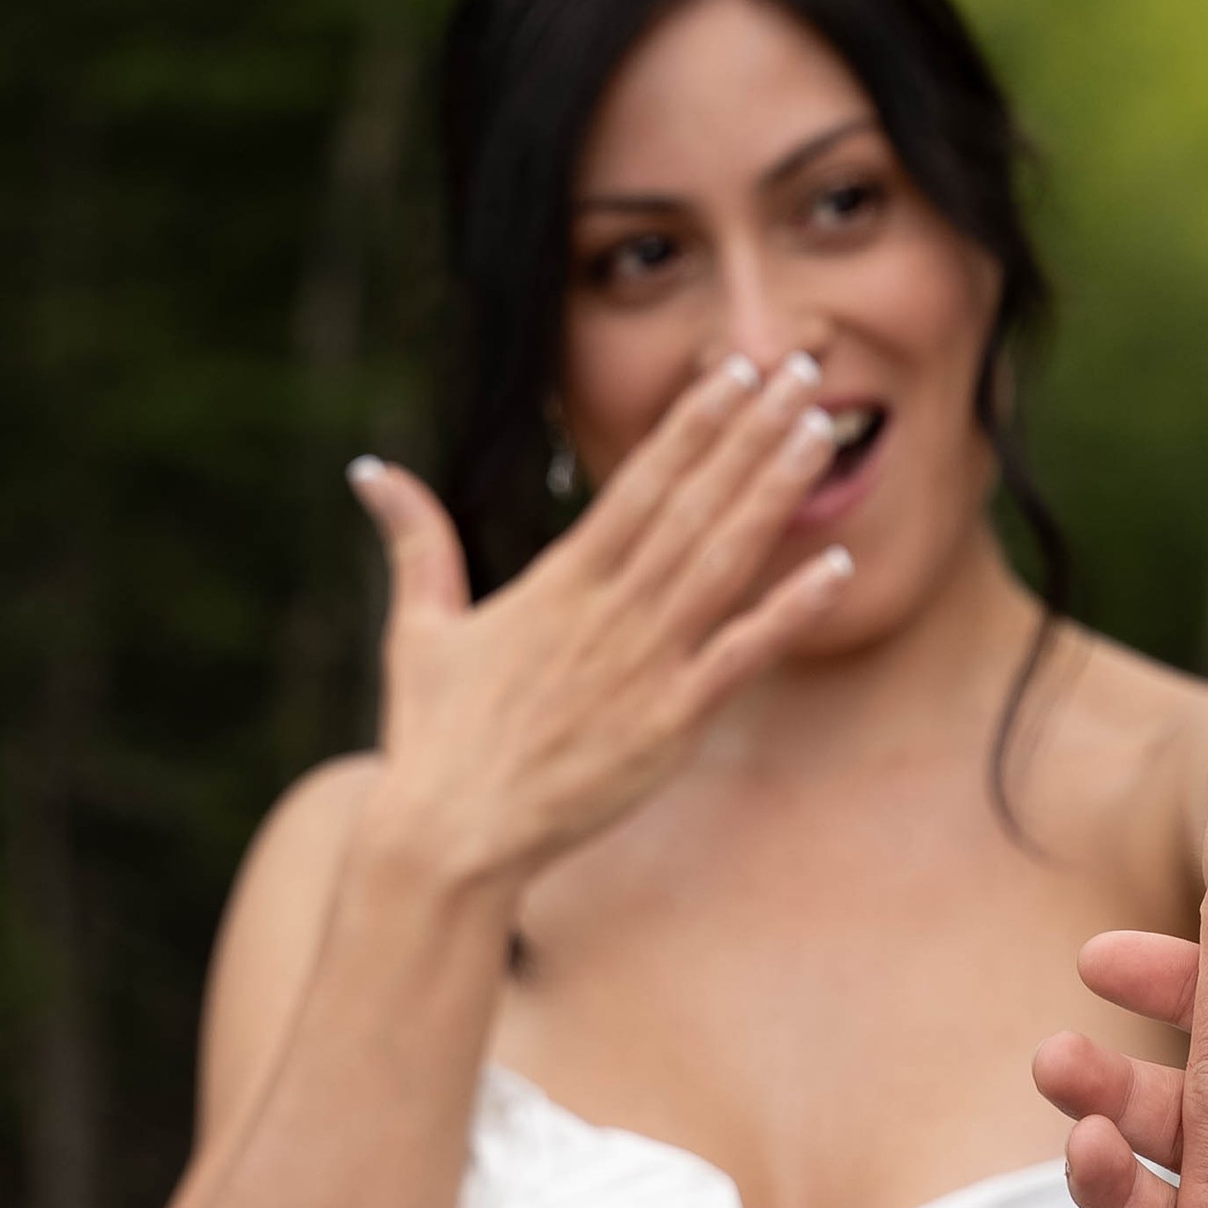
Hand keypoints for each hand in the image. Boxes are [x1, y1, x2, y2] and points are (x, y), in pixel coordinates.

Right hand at [349, 354, 849, 893]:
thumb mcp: (419, 627)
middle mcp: (609, 610)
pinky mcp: (670, 724)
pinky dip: (791, 611)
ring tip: (822, 434)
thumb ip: (415, 542)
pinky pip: (742, 655)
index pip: (639, 482)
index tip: (735, 372)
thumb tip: (369, 469)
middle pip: (694, 504)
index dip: (693, 424)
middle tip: (804, 371)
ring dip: (775, 494)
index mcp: (559, 582)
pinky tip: (837, 566)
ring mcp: (645, 665)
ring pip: (724, 561)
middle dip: (751, 434)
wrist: (451, 835)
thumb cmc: (436, 738)